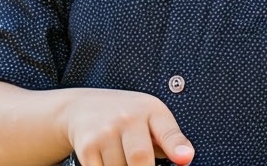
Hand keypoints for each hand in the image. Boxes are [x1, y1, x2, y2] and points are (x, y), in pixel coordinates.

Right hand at [63, 88, 193, 165]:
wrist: (82, 107)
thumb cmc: (126, 116)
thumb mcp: (151, 118)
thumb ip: (170, 139)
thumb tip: (184, 158)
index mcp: (150, 110)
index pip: (167, 131)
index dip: (176, 147)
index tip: (184, 158)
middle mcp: (126, 117)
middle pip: (140, 158)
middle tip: (143, 165)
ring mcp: (104, 132)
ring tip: (122, 157)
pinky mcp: (86, 147)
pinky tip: (108, 159)